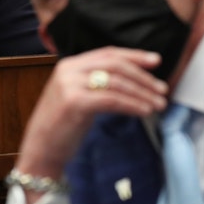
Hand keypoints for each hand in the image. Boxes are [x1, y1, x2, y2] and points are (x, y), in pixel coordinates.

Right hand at [14, 46, 167, 201]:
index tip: (156, 61)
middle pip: (115, 65)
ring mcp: (69, 85)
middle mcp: (68, 70)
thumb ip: (98, 84)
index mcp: (70, 65)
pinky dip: (131, 104)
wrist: (41, 151)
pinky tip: (144, 111)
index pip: (108, 53)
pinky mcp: (74, 102)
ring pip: (116, 82)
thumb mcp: (80, 97)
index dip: (134, 56)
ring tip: (158, 103)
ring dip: (142, 93)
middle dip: (143, 76)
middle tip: (162, 89)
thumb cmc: (63, 127)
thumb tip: (134, 81)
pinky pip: (111, 99)